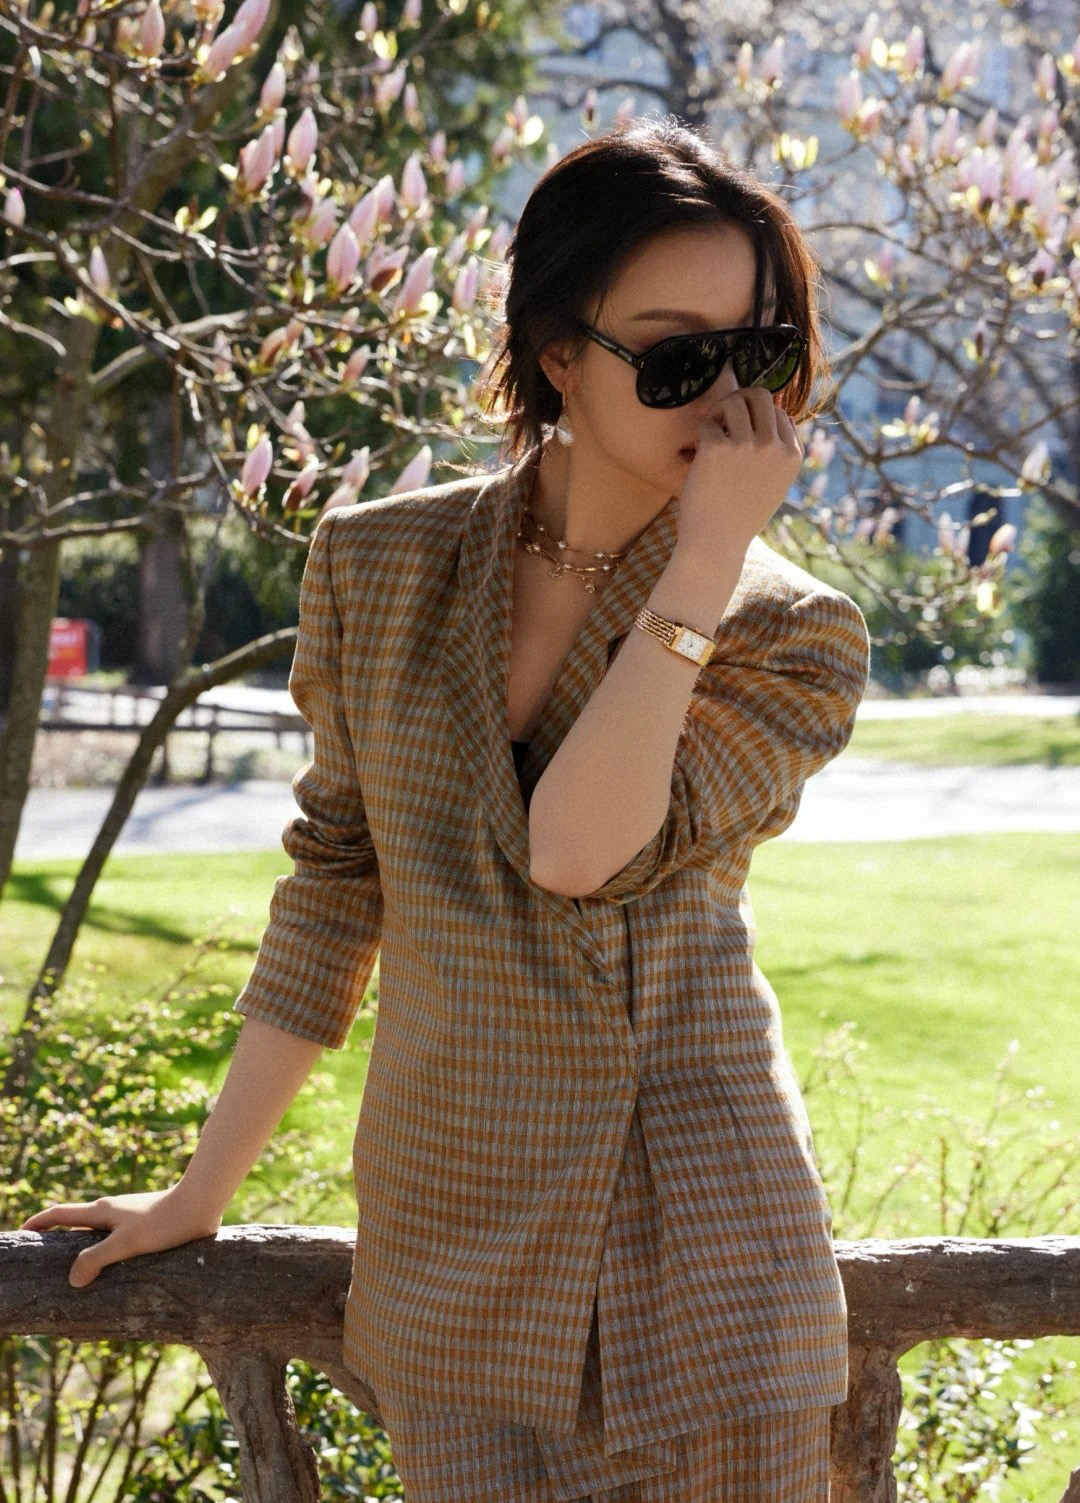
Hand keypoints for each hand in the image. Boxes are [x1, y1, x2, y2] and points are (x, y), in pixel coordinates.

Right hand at [18, 1186, 221, 1287]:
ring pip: (99, 1232)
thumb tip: (72, 1279)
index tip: (23, 1231)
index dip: (40, 1222)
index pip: (62, 1214)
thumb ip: (96, 1259)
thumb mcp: (126, 1243)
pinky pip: (117, 1238)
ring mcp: (129, 1217)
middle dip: (59, 1237)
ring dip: (84, 1246)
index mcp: (102, 1211)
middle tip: (44, 1257)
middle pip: (77, 1223)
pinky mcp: (147, 1225)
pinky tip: (113, 1268)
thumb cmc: (163, 1222)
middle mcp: (112, 1211)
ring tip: (77, 1270)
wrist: (201, 1204)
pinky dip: (106, 1250)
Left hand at [675, 386, 803, 562]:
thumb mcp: (774, 485)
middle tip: (723, 417)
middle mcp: (773, 447)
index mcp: (792, 456)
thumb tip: (775, 413)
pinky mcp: (717, 448)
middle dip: (740, 400)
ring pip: (734, 401)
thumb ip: (777, 453)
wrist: (716, 544)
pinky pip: (707, 421)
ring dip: (719, 411)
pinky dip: (700, 431)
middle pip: (761, 396)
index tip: (741, 431)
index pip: (779, 413)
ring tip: (710, 432)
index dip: (758, 416)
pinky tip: (697, 449)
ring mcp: (746, 446)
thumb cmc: (740, 517)